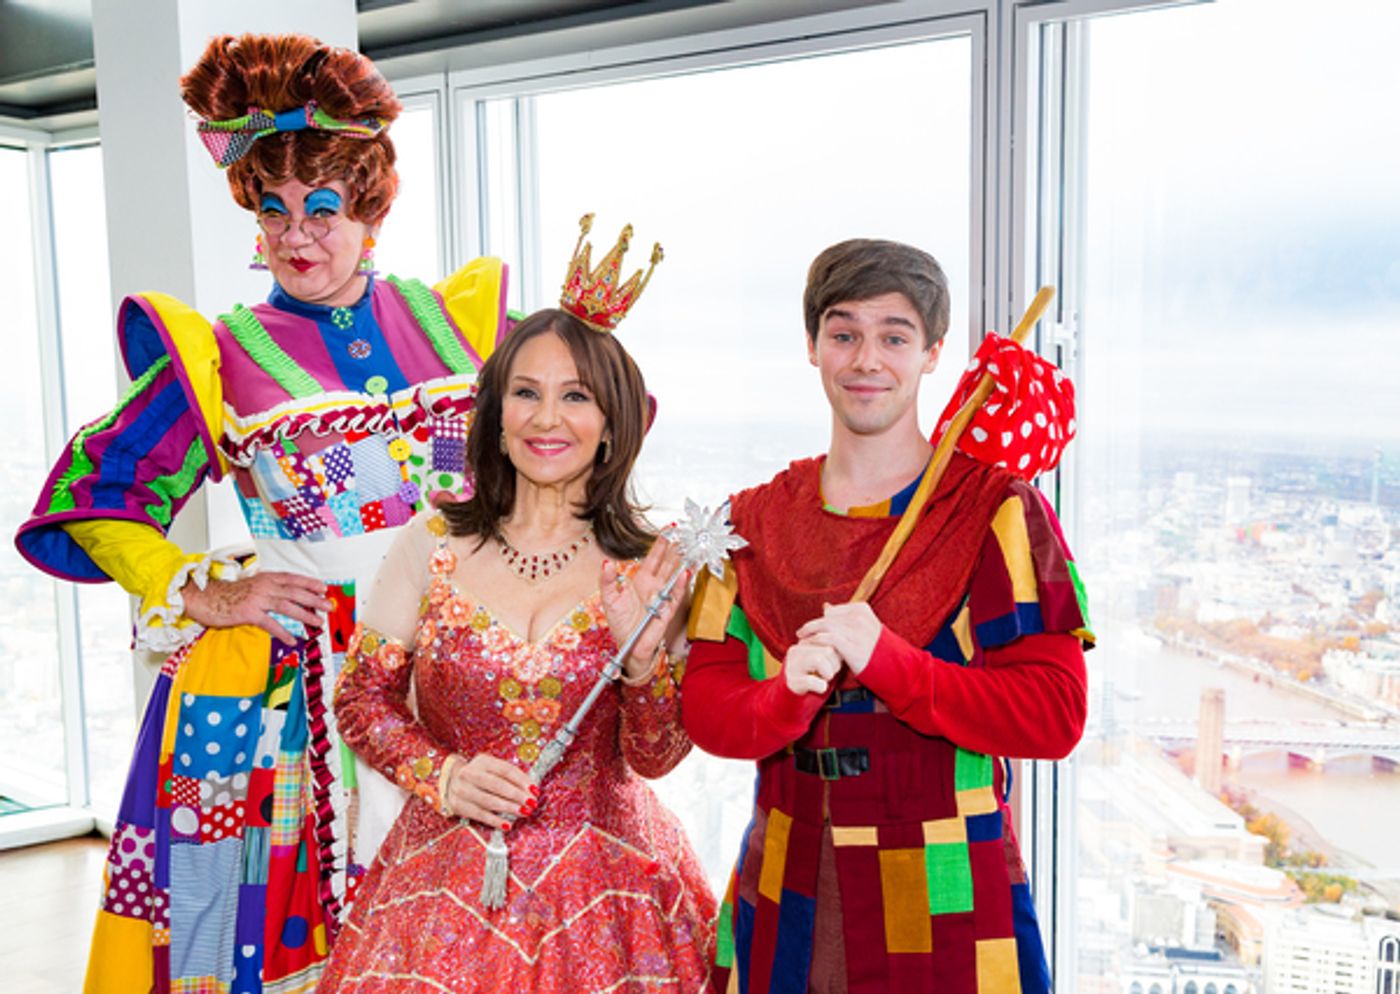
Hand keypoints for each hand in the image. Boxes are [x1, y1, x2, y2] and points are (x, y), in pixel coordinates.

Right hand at [181, 571, 328, 645]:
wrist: (203, 597)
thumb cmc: (226, 594)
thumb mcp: (251, 586)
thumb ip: (268, 589)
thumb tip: (286, 596)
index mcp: (265, 578)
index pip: (293, 578)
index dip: (309, 583)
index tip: (324, 589)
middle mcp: (264, 586)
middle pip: (295, 592)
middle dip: (314, 599)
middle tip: (329, 607)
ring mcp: (256, 599)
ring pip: (287, 606)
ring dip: (305, 615)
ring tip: (318, 623)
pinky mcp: (248, 613)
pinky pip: (270, 624)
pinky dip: (282, 633)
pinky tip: (292, 640)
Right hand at [444, 754, 536, 828]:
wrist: (449, 781)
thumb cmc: (479, 776)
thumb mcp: (491, 769)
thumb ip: (509, 777)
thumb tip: (531, 790)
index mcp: (482, 761)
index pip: (505, 770)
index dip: (522, 780)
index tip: (535, 790)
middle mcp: (470, 773)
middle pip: (497, 785)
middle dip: (517, 795)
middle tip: (532, 803)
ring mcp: (462, 790)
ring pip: (489, 801)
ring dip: (509, 808)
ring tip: (524, 812)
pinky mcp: (459, 806)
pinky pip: (480, 815)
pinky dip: (495, 821)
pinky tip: (508, 824)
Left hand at [600, 537, 687, 681]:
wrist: (630, 646)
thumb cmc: (620, 624)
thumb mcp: (609, 599)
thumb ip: (607, 581)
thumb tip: (606, 563)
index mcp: (641, 580)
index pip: (653, 558)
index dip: (661, 544)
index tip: (668, 529)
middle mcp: (654, 586)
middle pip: (667, 562)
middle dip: (675, 547)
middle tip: (683, 532)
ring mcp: (662, 597)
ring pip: (674, 575)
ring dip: (681, 562)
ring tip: (689, 548)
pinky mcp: (668, 610)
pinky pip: (675, 594)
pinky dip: (680, 584)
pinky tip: (684, 572)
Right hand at [782, 640, 841, 695]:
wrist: (794, 695)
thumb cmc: (813, 675)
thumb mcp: (822, 658)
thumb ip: (832, 648)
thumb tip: (846, 642)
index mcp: (805, 642)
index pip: (831, 639)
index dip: (839, 654)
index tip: (835, 664)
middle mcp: (796, 650)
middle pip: (829, 649)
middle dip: (835, 664)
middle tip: (829, 673)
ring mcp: (792, 665)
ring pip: (819, 660)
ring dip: (828, 673)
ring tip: (824, 679)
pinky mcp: (792, 680)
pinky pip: (812, 680)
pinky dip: (821, 686)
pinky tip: (819, 688)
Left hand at [795, 602, 882, 675]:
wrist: (890, 664)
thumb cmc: (874, 646)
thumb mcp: (863, 626)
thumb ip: (845, 616)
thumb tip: (826, 606)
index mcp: (862, 609)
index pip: (833, 611)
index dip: (820, 619)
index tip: (810, 627)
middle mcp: (859, 618)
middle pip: (827, 618)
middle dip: (812, 626)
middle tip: (800, 632)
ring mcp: (856, 631)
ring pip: (825, 626)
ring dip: (810, 632)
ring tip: (802, 639)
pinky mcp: (852, 646)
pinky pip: (828, 638)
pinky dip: (816, 640)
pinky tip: (810, 644)